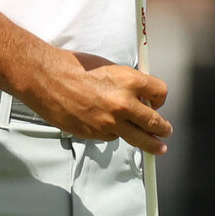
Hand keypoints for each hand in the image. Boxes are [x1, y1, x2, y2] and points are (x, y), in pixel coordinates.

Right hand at [22, 51, 172, 153]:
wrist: (48, 79)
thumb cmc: (75, 68)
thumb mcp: (111, 68)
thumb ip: (128, 83)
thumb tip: (139, 95)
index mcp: (131, 81)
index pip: (161, 93)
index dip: (160, 98)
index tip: (158, 102)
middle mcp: (124, 103)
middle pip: (155, 122)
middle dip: (163, 128)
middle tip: (166, 131)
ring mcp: (110, 122)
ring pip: (138, 138)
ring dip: (150, 143)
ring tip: (158, 147)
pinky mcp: (95, 134)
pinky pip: (112, 137)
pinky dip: (114, 134)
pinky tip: (109, 127)